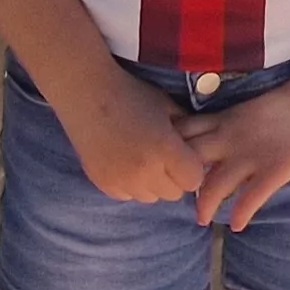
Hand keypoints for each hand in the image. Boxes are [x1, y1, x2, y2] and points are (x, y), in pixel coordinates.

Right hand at [60, 70, 208, 205]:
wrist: (86, 92)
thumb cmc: (131, 93)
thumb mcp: (167, 106)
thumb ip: (188, 131)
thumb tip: (203, 150)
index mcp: (164, 149)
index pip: (194, 180)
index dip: (191, 168)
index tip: (183, 154)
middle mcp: (144, 170)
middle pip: (174, 193)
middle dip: (173, 177)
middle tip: (162, 155)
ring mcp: (121, 180)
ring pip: (151, 197)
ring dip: (152, 183)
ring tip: (142, 158)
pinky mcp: (103, 184)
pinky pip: (128, 195)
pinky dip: (130, 184)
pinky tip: (124, 161)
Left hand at [175, 80, 289, 230]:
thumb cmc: (287, 102)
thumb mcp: (246, 109)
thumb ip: (226, 123)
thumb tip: (203, 136)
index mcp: (224, 120)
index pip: (185, 131)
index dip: (169, 147)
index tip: (161, 161)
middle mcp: (231, 137)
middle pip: (191, 158)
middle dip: (179, 178)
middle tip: (175, 194)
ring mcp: (251, 154)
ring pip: (214, 183)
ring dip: (204, 204)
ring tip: (201, 219)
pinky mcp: (274, 170)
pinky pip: (251, 197)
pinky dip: (241, 214)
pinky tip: (236, 225)